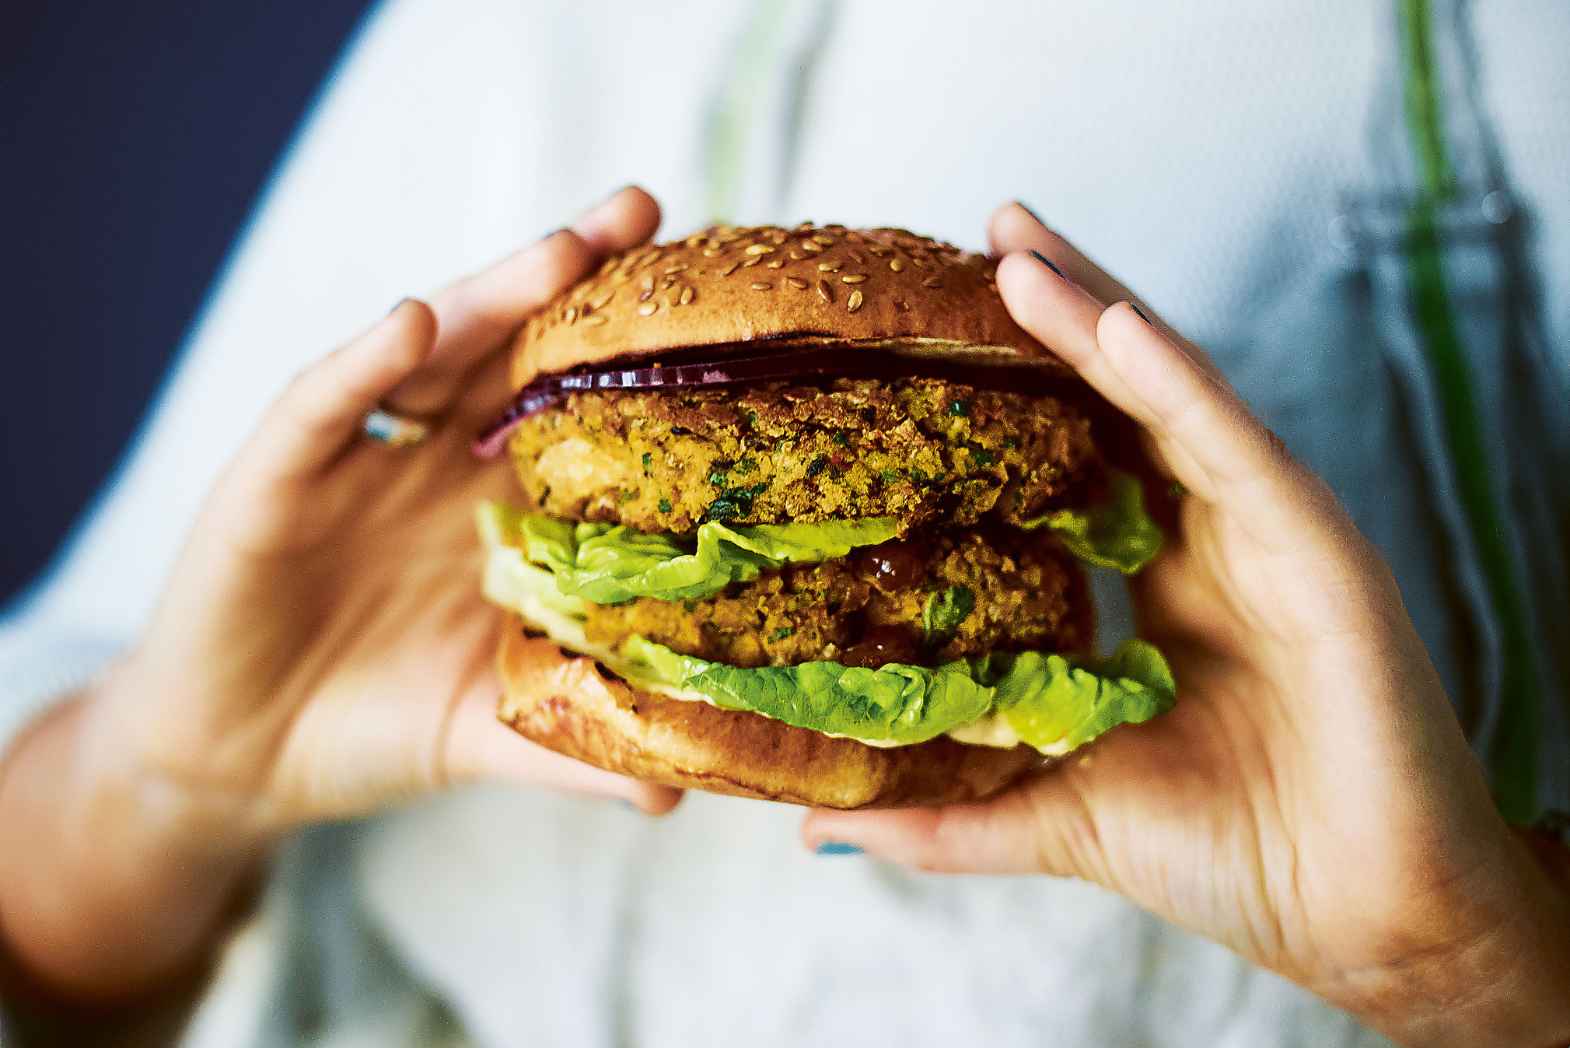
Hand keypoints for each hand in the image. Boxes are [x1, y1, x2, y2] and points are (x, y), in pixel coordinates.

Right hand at [0, 187, 679, 996]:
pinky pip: (324, 404)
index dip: (637, 359)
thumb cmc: (374, 725)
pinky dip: (364, 365)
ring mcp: (362, 458)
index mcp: (502, 506)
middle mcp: (439, 462)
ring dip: (491, 295)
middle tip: (647, 214)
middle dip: (575, 280)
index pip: (577, 409)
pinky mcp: (277, 476)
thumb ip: (574, 749)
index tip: (721, 310)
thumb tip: (681, 792)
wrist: (242, 762)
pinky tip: (412, 324)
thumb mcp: (489, 731)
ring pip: (431, 354)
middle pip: (513, 352)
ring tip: (563, 249)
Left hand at [803, 203, 1569, 1046]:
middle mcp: (1211, 538)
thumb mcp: (1056, 816)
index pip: (1080, 452)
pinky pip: (1238, 451)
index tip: (934, 326)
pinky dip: (1177, 385)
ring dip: (1098, 316)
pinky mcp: (1322, 555)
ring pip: (1175, 399)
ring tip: (1015, 250)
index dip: (1018, 385)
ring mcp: (1269, 535)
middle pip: (1126, 396)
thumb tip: (813, 826)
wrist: (1362, 921)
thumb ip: (945, 813)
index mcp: (1158, 579)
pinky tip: (1114, 326)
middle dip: (1058, 308)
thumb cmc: (1232, 857)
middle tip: (984, 232)